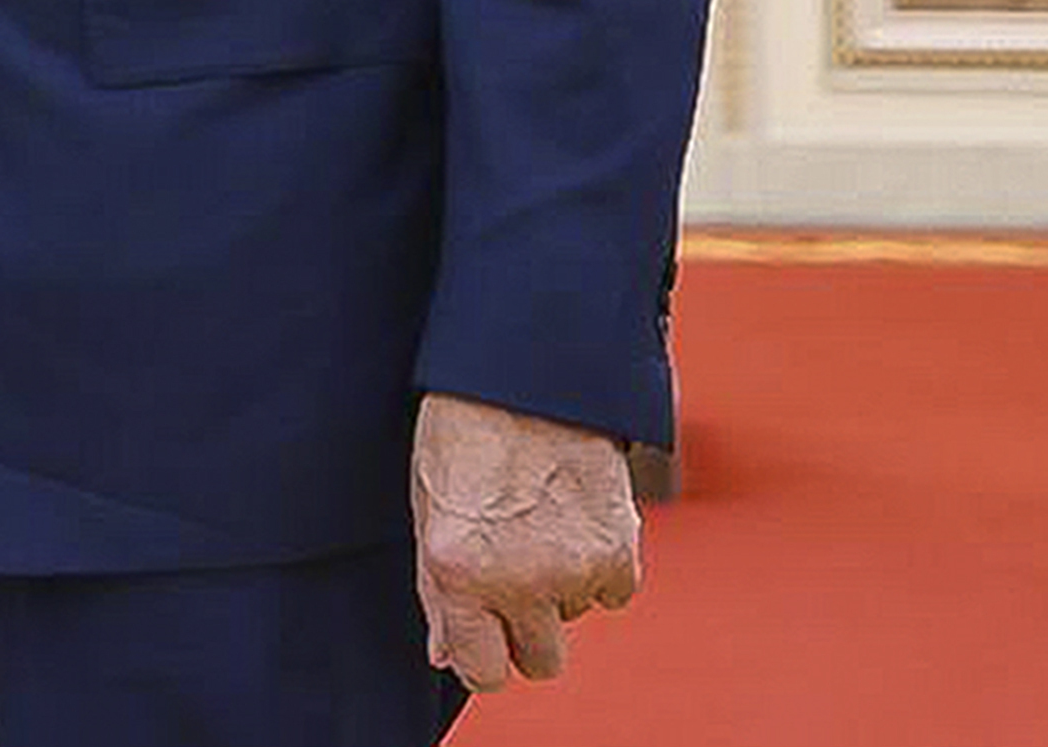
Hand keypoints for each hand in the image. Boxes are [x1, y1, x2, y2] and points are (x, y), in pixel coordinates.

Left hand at [410, 393, 643, 691]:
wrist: (525, 375)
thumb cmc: (463, 430)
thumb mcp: (428, 506)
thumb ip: (438, 588)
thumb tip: (444, 654)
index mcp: (459, 571)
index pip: (483, 671)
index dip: (483, 655)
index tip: (485, 636)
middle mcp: (518, 580)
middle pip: (539, 661)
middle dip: (525, 632)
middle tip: (514, 583)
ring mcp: (573, 567)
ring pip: (573, 617)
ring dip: (559, 587)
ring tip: (536, 523)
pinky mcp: (619, 548)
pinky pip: (613, 591)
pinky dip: (599, 566)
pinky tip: (572, 519)